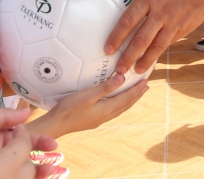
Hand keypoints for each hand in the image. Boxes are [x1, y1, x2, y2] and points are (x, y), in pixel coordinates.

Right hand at [27, 73, 148, 137]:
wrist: (57, 124)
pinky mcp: (94, 119)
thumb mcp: (87, 95)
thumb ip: (105, 87)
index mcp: (106, 109)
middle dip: (136, 95)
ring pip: (120, 108)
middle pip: (126, 104)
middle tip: (146, 86)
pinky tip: (117, 101)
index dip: (137, 90)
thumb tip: (122, 79)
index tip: (146, 82)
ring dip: (129, 99)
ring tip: (136, 92)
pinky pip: (113, 110)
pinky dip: (120, 103)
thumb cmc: (69, 108)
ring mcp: (100, 119)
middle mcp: (106, 116)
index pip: (126, 98)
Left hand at [105, 0, 203, 74]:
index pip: (128, 21)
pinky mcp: (186, 27)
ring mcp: (174, 22)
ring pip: (156, 46)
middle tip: (118, 70)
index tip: (108, 48)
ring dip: (145, 60)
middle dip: (128, 57)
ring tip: (136, 71)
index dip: (116, 36)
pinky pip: (170, 42)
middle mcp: (160, 13)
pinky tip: (155, 57)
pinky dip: (161, 52)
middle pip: (140, 40)